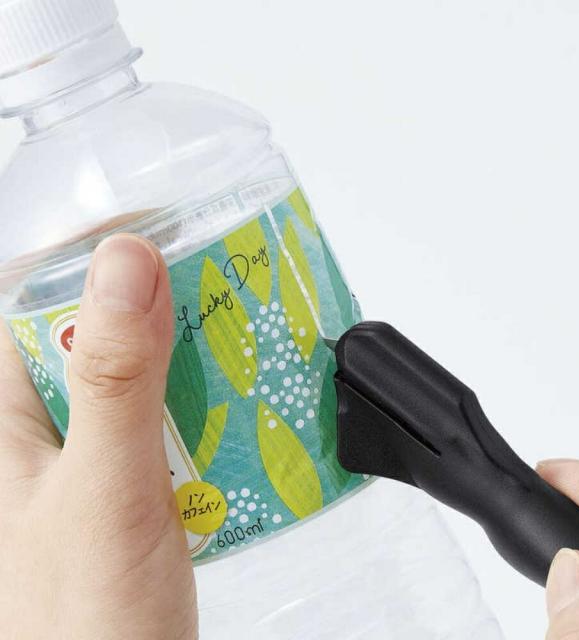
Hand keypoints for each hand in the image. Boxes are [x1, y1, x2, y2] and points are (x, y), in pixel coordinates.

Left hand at [0, 235, 196, 639]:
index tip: (164, 224)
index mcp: (0, 415)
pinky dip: (199, 396)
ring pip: (136, 367)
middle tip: (224, 275)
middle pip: (96, 324)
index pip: (33, 295)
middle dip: (161, 297)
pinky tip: (236, 398)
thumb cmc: (86, 624)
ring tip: (243, 330)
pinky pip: (162, 411)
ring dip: (187, 349)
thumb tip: (126, 265)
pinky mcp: (124, 475)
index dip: (94, 249)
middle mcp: (35, 424)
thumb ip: (114, 379)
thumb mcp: (104, 488)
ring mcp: (82, 450)